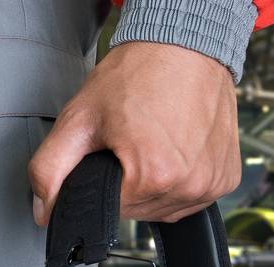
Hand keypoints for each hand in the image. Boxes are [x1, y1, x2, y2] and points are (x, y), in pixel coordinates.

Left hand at [29, 41, 241, 224]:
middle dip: (128, 184)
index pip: (110, 211)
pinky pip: (194, 198)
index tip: (110, 151)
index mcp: (154, 176)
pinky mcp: (227, 178)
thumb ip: (50, 168)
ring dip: (155, 186)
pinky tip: (177, 150)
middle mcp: (190, 186)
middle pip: (140, 211)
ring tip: (155, 143)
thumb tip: (46, 210)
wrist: (185, 47)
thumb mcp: (79, 117)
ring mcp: (213, 184)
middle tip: (131, 141)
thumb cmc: (138, 75)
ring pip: (167, 208)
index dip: (102, 182)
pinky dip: (181, 180)